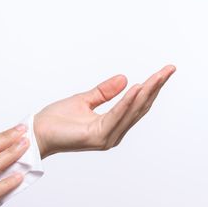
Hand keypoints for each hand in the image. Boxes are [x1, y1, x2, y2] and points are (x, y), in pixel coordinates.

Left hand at [33, 65, 175, 157]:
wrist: (37, 132)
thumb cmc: (56, 120)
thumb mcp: (84, 100)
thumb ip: (104, 92)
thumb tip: (125, 79)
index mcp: (111, 125)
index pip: (136, 104)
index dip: (151, 88)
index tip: (165, 71)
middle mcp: (113, 134)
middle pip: (139, 108)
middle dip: (155, 87)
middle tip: (169, 69)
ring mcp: (107, 137)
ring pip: (131, 111)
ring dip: (146, 92)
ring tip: (158, 76)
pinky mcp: (97, 137)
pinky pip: (116, 116)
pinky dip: (127, 102)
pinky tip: (137, 89)